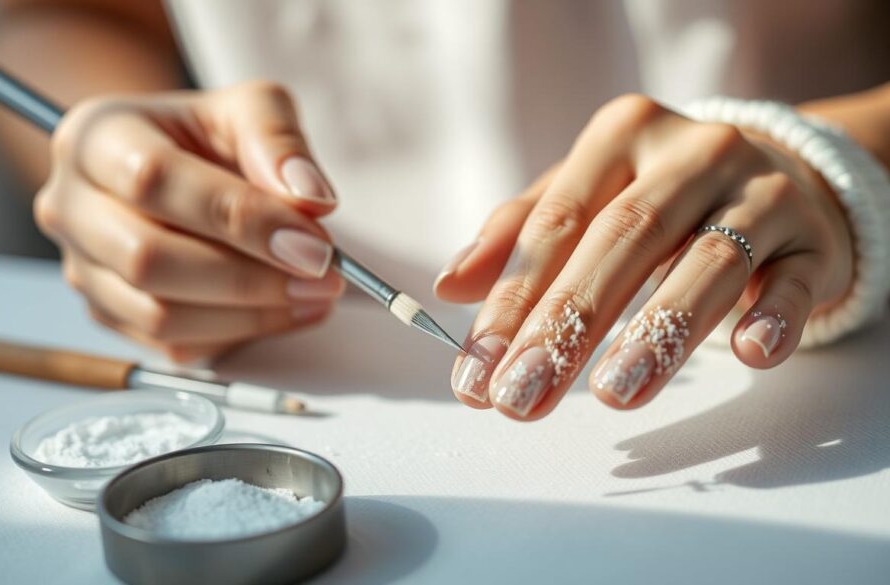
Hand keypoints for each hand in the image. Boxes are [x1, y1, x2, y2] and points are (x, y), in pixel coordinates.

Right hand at [35, 82, 343, 361]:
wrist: (177, 166)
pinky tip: (287, 309)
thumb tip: (309, 198)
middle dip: (249, 276)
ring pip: (159, 315)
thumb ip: (278, 140)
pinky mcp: (110, 316)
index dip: (239, 218)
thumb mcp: (249, 109)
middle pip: (148, 259)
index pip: (154, 181)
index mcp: (93, 137)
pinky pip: (173, 346)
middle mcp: (70, 206)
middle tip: (322, 274)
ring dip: (250, 314)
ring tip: (315, 293)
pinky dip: (239, 335)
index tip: (312, 242)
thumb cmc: (206, 137)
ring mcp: (83, 269)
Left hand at [435, 94, 853, 419]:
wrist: (778, 173)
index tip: (476, 374)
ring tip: (613, 394)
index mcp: (621, 137)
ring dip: (658, 330)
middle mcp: (691, 154)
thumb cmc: (660, 195)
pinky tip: (749, 354)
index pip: (555, 223)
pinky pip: (795, 279)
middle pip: (622, 240)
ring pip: (707, 261)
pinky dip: (774, 316)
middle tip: (522, 396)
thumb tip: (451, 282)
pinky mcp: (813, 239)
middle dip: (567, 325)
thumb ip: (521, 233)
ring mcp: (759, 192)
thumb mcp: (587, 196)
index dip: (510, 300)